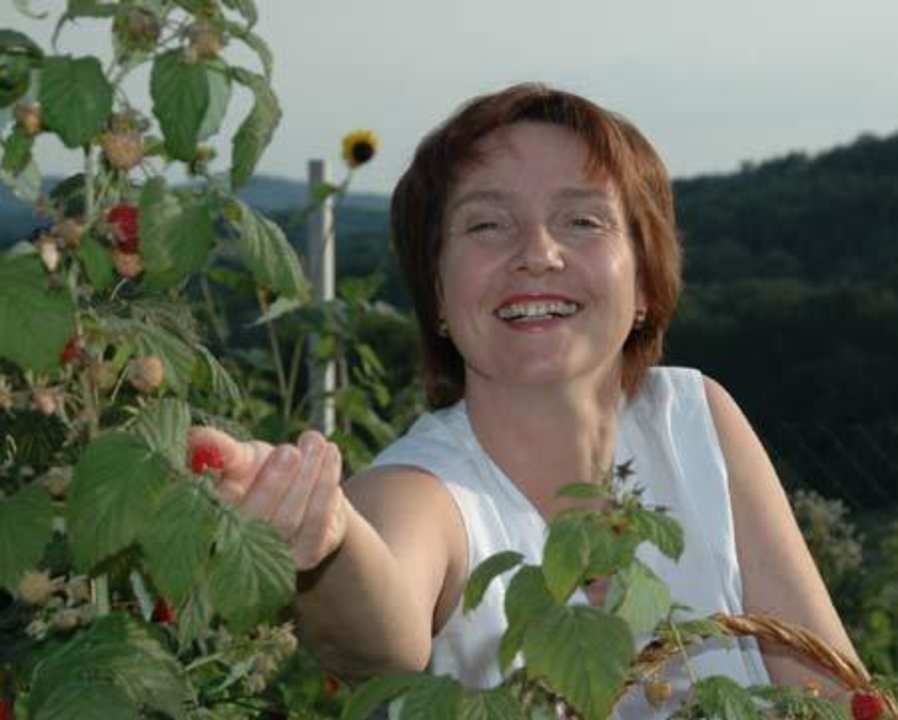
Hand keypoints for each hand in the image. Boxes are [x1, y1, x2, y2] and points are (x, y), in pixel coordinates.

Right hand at [187, 426, 348, 569]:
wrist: (303, 489)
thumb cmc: (261, 471)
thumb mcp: (238, 457)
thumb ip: (219, 450)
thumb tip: (194, 436)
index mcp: (211, 525)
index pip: (215, 514)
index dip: (227, 487)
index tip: (244, 454)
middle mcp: (238, 551)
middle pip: (257, 520)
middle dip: (276, 481)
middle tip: (290, 450)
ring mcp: (272, 559)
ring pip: (291, 519)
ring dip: (307, 477)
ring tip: (316, 441)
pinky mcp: (306, 556)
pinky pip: (317, 524)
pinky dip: (325, 488)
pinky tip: (331, 457)